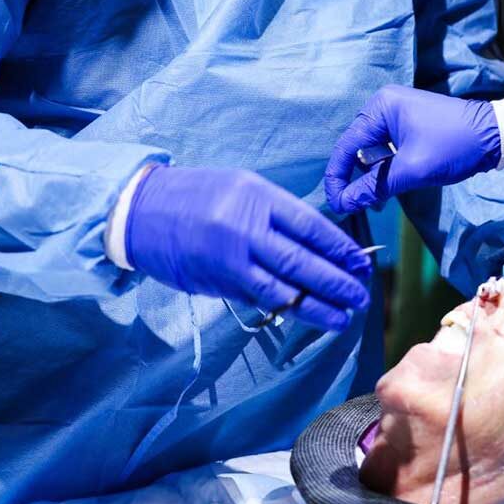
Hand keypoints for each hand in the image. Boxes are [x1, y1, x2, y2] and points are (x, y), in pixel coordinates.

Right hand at [125, 165, 371, 330]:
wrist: (142, 210)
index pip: (310, 226)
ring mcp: (231, 258)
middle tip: (361, 295)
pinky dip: (286, 308)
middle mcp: (246, 228)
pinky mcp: (218, 282)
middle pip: (302, 261)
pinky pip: (259, 298)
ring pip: (284, 288)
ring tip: (343, 317)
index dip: (339, 248)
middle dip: (337, 281)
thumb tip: (315, 243)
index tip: (361, 262)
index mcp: (257, 197)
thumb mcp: (241, 186)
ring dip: (317, 306)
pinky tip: (306, 315)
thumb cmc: (197, 194)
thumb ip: (275, 213)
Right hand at [325, 85, 501, 213]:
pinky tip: (389, 190)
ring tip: (375, 202)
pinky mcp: (409, 127)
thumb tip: (343, 205)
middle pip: (357, 148)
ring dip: (373, 177)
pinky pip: (387, 151)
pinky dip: (386, 171)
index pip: (348, 145)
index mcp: (381, 107)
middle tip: (355, 206)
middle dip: (356, 178)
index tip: (335, 204)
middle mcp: (384, 106)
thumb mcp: (411, 170)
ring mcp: (398, 115)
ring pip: (373, 152)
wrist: (496, 137)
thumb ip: (373, 188)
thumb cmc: (453, 147)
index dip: (338, 177)